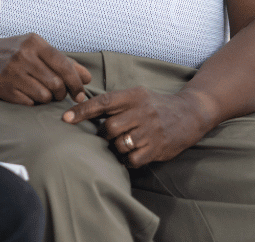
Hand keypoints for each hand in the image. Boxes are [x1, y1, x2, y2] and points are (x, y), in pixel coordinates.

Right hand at [0, 33, 91, 105]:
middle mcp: (23, 55)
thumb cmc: (9, 52)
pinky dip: (30, 102)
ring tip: (37, 92)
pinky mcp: (2, 87)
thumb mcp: (34, 49)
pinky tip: (23, 94)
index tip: (80, 95)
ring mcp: (11, 71)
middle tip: (54, 93)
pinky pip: (28, 103)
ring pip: (44, 96)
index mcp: (34, 42)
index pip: (65, 66)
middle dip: (60, 94)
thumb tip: (87, 77)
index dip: (76, 84)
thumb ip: (63, 61)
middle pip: (57, 84)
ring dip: (45, 99)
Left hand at [62, 87, 213, 167]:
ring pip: (119, 144)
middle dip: (105, 133)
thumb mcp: (137, 95)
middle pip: (109, 127)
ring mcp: (150, 131)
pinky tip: (134, 153)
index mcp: (133, 95)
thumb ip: (115, 101)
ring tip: (126, 141)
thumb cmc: (155, 105)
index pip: (103, 101)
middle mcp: (141, 111)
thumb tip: (83, 107)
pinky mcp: (157, 148)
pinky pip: (131, 159)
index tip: (65, 117)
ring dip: (117, 146)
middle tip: (112, 133)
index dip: (82, 110)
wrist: (189, 114)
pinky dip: (128, 159)